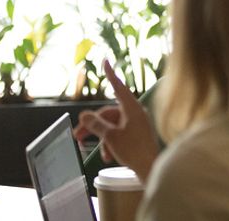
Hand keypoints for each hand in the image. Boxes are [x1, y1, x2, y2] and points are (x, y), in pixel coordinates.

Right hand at [74, 60, 159, 181]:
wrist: (152, 169)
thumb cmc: (134, 151)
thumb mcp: (111, 137)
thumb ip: (96, 125)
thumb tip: (84, 115)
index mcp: (132, 108)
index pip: (118, 86)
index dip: (110, 74)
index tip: (105, 60)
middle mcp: (135, 113)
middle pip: (108, 113)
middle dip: (91, 125)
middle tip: (76, 136)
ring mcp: (136, 124)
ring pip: (112, 126)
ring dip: (100, 138)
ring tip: (88, 148)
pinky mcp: (137, 135)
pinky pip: (119, 135)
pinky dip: (111, 144)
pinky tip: (108, 157)